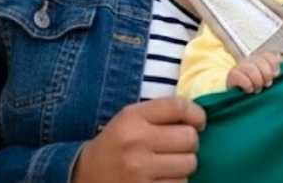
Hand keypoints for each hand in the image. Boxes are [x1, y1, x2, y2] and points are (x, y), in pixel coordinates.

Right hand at [72, 96, 205, 182]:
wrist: (84, 177)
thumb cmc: (115, 145)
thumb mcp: (129, 120)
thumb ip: (160, 113)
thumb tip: (199, 117)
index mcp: (132, 118)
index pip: (178, 106)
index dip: (196, 114)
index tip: (198, 122)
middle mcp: (136, 142)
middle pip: (189, 138)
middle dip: (188, 144)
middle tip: (176, 148)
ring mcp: (140, 171)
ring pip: (189, 164)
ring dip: (183, 166)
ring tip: (167, 166)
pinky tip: (161, 180)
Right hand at [226, 51, 281, 93]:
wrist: (238, 99)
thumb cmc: (256, 89)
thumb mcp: (268, 79)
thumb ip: (274, 70)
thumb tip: (279, 57)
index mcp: (259, 59)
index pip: (268, 55)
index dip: (273, 65)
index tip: (274, 75)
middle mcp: (249, 60)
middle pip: (261, 61)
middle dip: (266, 75)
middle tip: (266, 84)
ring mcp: (240, 66)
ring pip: (251, 69)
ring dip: (257, 82)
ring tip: (257, 89)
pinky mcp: (232, 75)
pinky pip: (241, 77)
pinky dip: (248, 85)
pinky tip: (249, 90)